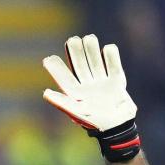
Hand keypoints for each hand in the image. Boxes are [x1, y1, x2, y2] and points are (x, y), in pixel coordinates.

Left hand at [42, 35, 140, 162]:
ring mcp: (101, 82)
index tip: (48, 59)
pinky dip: (111, 55)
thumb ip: (62, 102)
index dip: (56, 68)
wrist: (120, 126)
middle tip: (73, 40)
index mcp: (76, 94)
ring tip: (89, 39)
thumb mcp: (77, 113)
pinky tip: (107, 49)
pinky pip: (113, 64)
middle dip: (76, 52)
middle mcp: (87, 86)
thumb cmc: (96, 122)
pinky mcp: (116, 80)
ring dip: (91, 49)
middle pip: (79, 65)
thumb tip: (45, 92)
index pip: (64, 78)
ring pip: (94, 61)